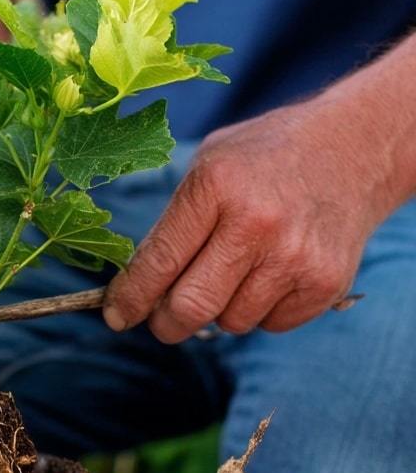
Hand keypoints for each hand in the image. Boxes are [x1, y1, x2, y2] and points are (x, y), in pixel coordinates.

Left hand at [102, 100, 387, 342]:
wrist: (356, 147)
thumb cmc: (263, 160)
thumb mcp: (208, 166)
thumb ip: (171, 225)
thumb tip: (133, 289)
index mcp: (215, 186)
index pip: (158, 263)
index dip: (130, 299)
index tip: (116, 316)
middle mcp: (255, 222)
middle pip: (189, 309)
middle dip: (166, 324)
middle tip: (163, 318)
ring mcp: (295, 255)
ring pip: (230, 323)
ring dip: (221, 310)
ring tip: (236, 271)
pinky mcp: (325, 282)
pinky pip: (270, 325)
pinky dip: (262, 311)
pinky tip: (272, 272)